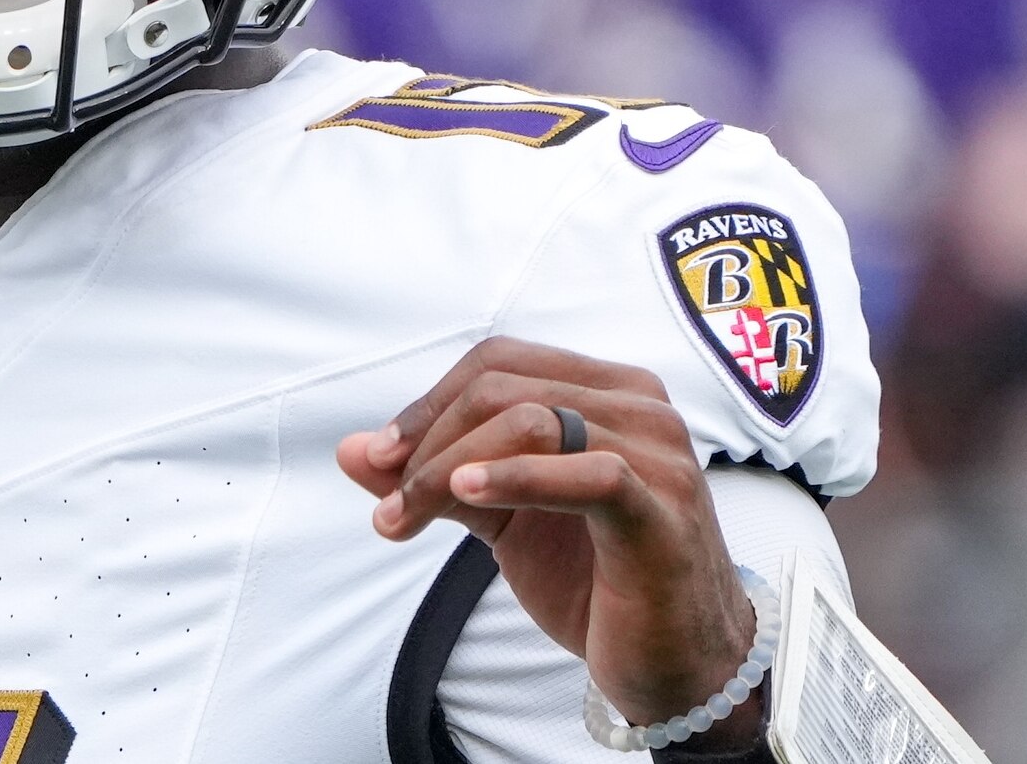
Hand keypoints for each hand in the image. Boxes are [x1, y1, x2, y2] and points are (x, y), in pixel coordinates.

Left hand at [337, 337, 760, 745]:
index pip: (499, 363)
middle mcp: (639, 406)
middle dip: (428, 443)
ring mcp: (658, 453)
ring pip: (531, 423)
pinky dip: (515, 476)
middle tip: (388, 504)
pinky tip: (463, 495)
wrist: (675, 664)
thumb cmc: (596, 580)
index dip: (430, 402)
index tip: (381, 457)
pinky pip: (587, 472)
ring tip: (404, 516)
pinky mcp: (664, 508)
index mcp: (607, 391)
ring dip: (449, 469)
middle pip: (504, 389)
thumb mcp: (504, 521)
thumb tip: (352, 451)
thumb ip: (437, 479)